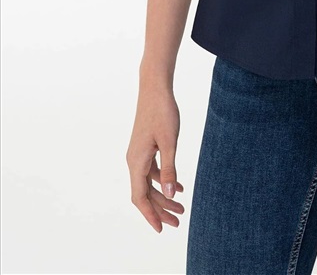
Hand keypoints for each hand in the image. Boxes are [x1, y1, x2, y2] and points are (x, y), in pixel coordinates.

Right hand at [126, 83, 184, 231]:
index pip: (140, 197)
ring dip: (163, 196)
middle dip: (160, 209)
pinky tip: (178, 187)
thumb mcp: (170, 141)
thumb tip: (169, 195)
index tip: (162, 229)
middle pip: (145, 193)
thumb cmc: (162, 111)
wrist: (154, 88)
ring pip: (149, 183)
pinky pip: (152, 171)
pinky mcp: (145, 147)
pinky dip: (164, 181)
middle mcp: (134, 161)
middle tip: (178, 221)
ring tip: (181, 207)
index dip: (150, 215)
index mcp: (136, 162)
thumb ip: (169, 169)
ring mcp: (138, 154)